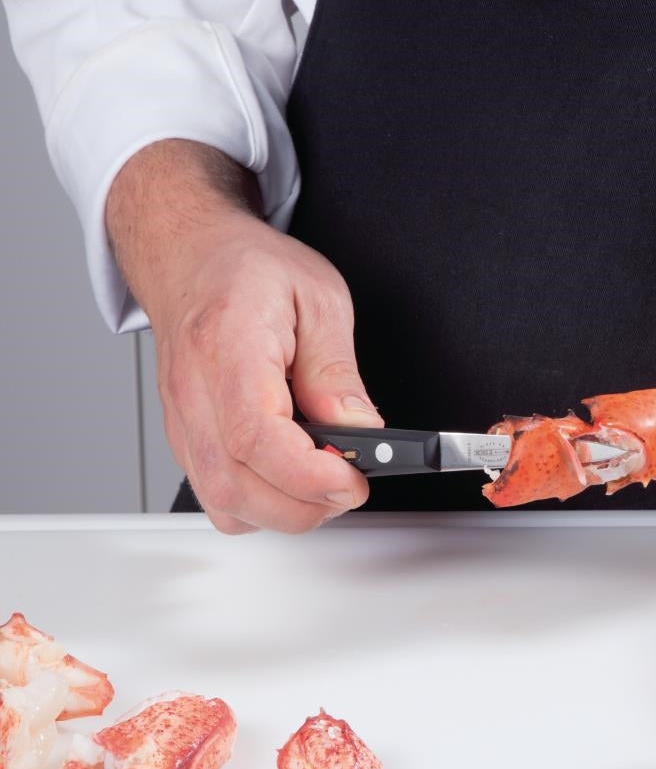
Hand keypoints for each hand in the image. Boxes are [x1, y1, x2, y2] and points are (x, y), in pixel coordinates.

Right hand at [108, 141, 380, 533]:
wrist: (191, 257)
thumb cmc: (248, 271)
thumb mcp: (320, 299)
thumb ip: (338, 371)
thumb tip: (360, 430)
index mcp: (228, 347)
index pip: (255, 437)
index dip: (309, 474)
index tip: (353, 478)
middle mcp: (193, 392)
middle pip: (234, 487)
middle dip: (305, 506)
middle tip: (350, 484)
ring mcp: (183, 422)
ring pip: (224, 503)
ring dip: (285, 512)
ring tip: (325, 482)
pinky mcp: (186, 439)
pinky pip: (218, 498)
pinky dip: (261, 506)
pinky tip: (290, 479)